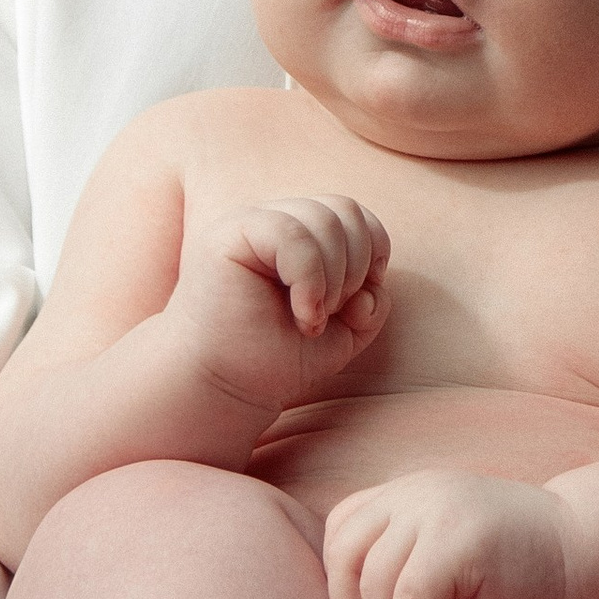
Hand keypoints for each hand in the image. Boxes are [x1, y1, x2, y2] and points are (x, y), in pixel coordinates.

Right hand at [168, 195, 389, 415]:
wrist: (223, 386)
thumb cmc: (275, 360)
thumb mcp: (344, 334)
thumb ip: (371, 305)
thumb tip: (375, 283)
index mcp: (302, 235)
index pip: (354, 213)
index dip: (372, 252)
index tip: (356, 303)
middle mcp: (276, 221)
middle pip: (344, 211)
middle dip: (355, 269)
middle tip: (329, 314)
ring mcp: (252, 223)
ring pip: (323, 220)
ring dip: (333, 279)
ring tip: (311, 319)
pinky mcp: (231, 234)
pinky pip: (291, 234)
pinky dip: (310, 278)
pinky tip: (302, 315)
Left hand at [321, 468, 577, 598]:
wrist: (594, 557)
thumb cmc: (524, 579)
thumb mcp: (449, 567)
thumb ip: (403, 575)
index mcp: (410, 492)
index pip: (342, 533)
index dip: (342, 589)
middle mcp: (416, 491)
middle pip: (345, 556)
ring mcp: (437, 508)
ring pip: (374, 583)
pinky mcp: (460, 539)